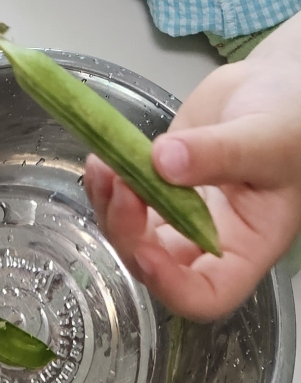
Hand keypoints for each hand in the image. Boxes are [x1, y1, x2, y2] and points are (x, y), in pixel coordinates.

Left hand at [84, 11, 300, 320]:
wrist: (275, 89)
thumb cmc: (292, 122)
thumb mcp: (267, 139)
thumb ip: (219, 152)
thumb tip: (165, 161)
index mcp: (249, 244)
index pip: (208, 293)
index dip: (171, 285)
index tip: (145, 249)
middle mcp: (211, 236)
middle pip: (158, 263)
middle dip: (128, 233)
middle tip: (121, 186)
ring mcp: (180, 209)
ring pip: (131, 232)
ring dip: (109, 207)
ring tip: (104, 166)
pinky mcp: (157, 181)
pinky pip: (122, 197)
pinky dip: (105, 185)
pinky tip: (101, 159)